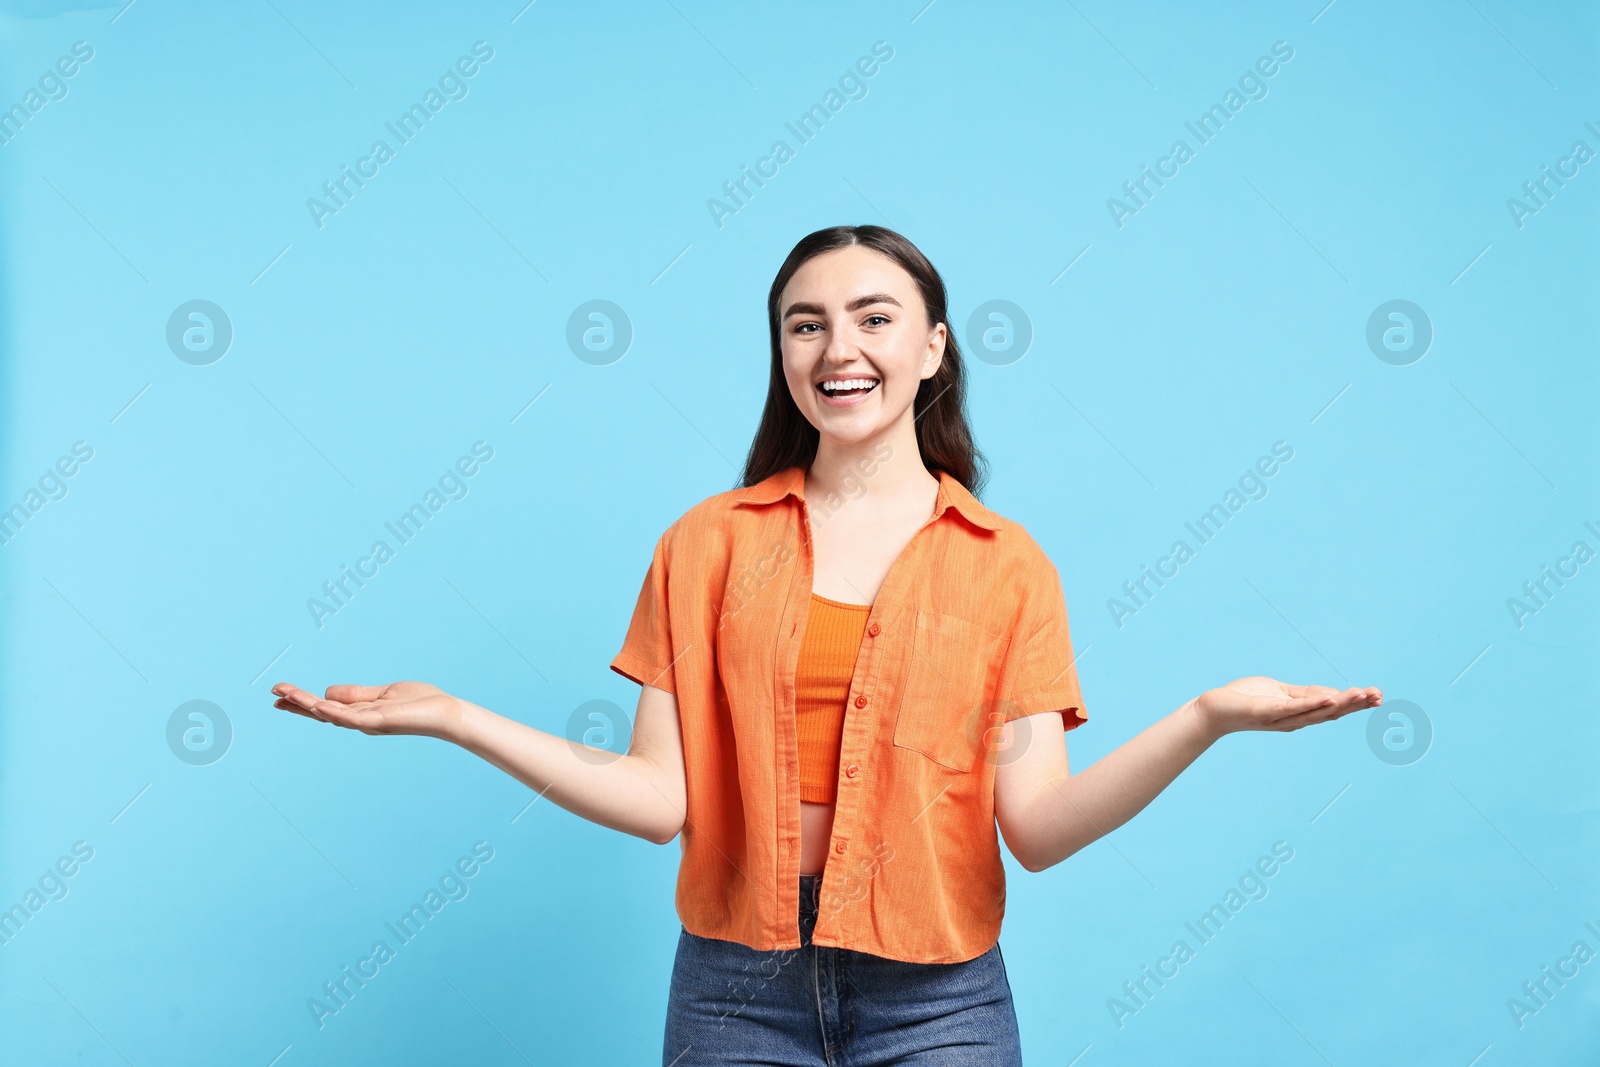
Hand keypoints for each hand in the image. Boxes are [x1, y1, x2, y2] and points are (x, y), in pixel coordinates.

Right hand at [270, 680, 464, 740]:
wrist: (444, 713)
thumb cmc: (419, 703)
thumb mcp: (382, 694)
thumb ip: (356, 694)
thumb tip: (327, 691)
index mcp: (359, 713)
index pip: (325, 706)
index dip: (303, 701)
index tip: (280, 694)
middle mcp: (359, 721)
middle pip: (321, 712)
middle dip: (297, 704)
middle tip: (273, 695)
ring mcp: (368, 723)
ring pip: (331, 714)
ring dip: (308, 705)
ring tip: (286, 696)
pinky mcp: (380, 722)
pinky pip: (352, 718)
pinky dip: (335, 712)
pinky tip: (318, 706)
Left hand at [1188, 676, 1380, 739]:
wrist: (1215, 709)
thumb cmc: (1247, 699)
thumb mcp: (1282, 693)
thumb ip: (1305, 694)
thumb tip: (1332, 693)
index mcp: (1300, 712)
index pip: (1333, 706)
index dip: (1355, 702)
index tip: (1377, 695)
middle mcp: (1295, 719)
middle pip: (1331, 711)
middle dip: (1356, 704)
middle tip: (1379, 697)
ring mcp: (1282, 718)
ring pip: (1317, 711)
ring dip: (1341, 703)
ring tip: (1361, 695)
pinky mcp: (1267, 712)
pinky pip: (1293, 709)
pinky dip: (1312, 703)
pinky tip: (1329, 697)